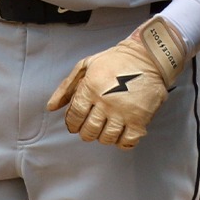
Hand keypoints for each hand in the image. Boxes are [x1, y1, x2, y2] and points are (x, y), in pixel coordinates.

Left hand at [46, 16, 186, 148]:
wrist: (148, 57)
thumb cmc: (115, 60)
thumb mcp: (86, 66)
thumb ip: (67, 87)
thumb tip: (52, 107)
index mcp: (90, 88)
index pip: (74, 116)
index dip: (72, 123)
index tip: (75, 124)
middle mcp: (106, 102)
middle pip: (89, 131)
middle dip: (86, 132)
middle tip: (90, 128)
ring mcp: (123, 112)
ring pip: (106, 138)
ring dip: (103, 137)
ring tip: (105, 129)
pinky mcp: (140, 119)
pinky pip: (127, 142)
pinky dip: (121, 143)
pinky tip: (121, 134)